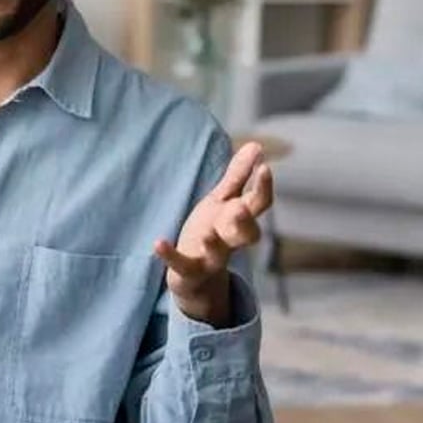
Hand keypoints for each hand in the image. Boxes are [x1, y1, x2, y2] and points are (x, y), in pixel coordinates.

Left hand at [154, 141, 273, 323]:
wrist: (195, 277)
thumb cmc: (212, 230)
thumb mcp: (223, 201)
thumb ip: (239, 176)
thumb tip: (257, 145)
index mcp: (239, 220)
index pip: (259, 205)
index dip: (263, 187)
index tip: (264, 167)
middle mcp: (230, 241)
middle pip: (247, 235)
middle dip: (245, 223)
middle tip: (239, 209)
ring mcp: (211, 258)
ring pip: (218, 254)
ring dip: (213, 245)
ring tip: (207, 235)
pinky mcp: (189, 271)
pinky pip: (182, 265)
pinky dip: (170, 255)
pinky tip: (158, 243)